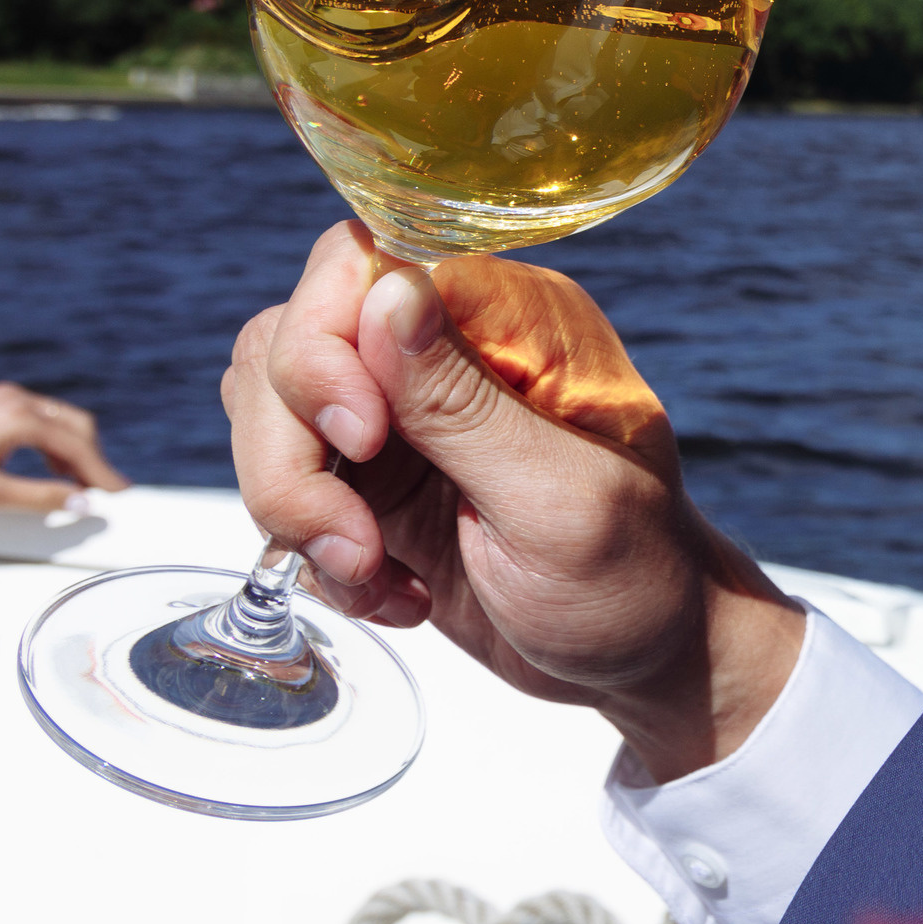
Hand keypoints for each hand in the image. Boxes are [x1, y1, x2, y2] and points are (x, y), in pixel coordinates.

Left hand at [0, 383, 128, 510]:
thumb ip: (40, 497)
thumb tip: (79, 502)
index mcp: (18, 417)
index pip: (75, 443)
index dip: (101, 470)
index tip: (118, 491)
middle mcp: (15, 399)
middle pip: (74, 424)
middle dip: (92, 457)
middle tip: (103, 487)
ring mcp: (3, 397)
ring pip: (58, 419)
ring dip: (73, 449)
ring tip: (77, 481)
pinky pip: (38, 417)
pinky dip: (52, 440)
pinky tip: (49, 464)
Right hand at [224, 222, 804, 781]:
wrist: (650, 659)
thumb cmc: (637, 578)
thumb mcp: (561, 502)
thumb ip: (465, 405)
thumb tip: (387, 290)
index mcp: (508, 320)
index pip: (361, 265)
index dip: (327, 346)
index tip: (364, 439)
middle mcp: (446, 349)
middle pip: (289, 342)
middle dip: (292, 453)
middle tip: (356, 546)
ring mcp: (402, 414)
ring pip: (271, 411)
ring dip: (296, 507)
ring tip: (373, 575)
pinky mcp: (376, 480)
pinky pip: (289, 485)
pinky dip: (315, 554)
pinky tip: (393, 595)